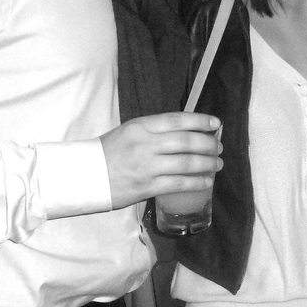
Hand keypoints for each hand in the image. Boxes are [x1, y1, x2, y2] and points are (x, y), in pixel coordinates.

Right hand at [100, 112, 222, 209]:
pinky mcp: (146, 187)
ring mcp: (146, 166)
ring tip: (218, 164)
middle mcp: (145, 144)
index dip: (200, 121)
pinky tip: (207, 182)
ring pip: (186, 163)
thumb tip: (188, 132)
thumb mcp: (131, 131)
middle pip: (186, 141)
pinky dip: (196, 182)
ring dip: (207, 164)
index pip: (177, 120)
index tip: (216, 123)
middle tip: (219, 148)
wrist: (87, 175)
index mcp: (141, 126)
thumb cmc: (110, 151)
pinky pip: (178, 184)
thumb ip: (156, 130)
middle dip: (208, 145)